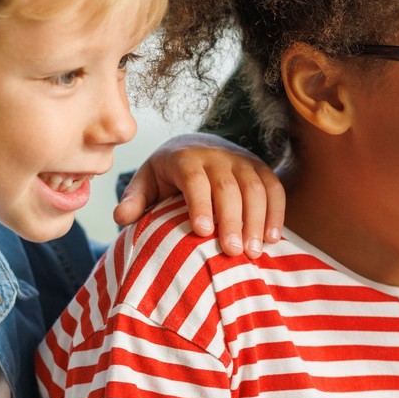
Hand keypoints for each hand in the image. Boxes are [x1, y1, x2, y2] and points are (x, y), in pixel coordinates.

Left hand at [116, 133, 285, 255]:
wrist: (197, 145)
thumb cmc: (168, 174)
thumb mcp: (147, 181)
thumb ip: (136, 199)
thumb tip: (121, 218)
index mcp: (183, 157)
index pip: (194, 179)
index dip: (200, 204)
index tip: (203, 232)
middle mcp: (216, 155)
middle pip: (228, 186)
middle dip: (233, 220)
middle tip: (233, 252)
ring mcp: (242, 160)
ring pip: (255, 187)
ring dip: (257, 220)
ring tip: (253, 252)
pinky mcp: (261, 168)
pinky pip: (274, 188)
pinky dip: (276, 213)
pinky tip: (273, 239)